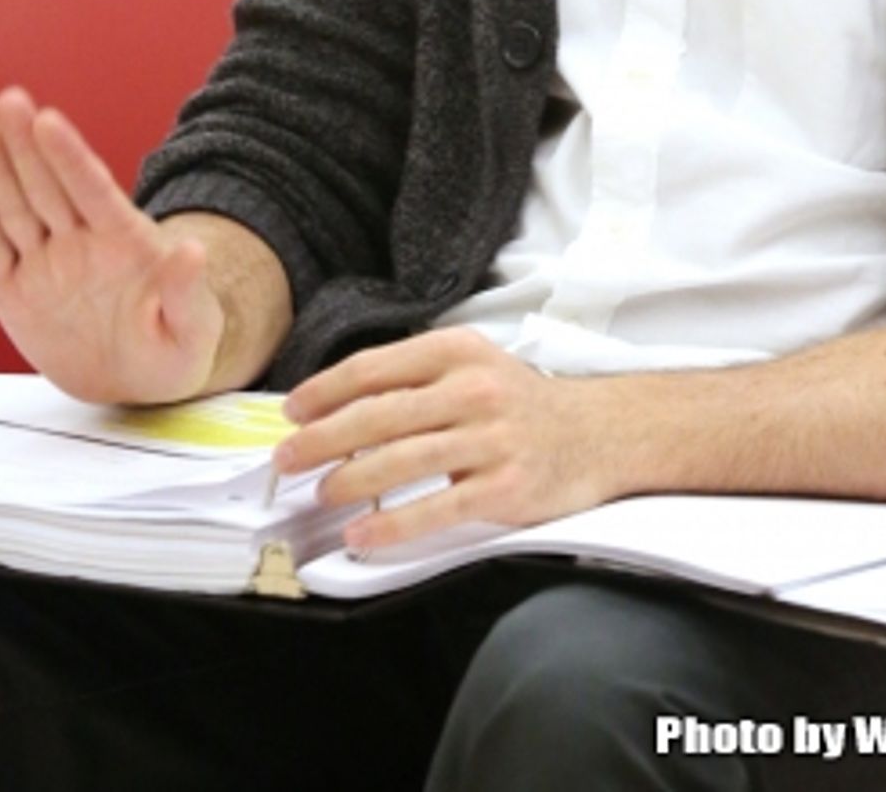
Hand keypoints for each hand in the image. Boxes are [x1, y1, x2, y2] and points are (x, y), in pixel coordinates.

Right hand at [0, 89, 223, 403]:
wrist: (140, 380)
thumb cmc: (175, 348)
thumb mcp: (193, 327)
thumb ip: (187, 291)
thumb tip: (193, 251)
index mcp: (125, 241)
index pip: (93, 190)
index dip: (70, 156)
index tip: (49, 120)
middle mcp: (81, 241)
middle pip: (48, 187)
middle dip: (26, 146)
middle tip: (11, 100)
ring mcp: (46, 262)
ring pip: (13, 209)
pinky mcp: (17, 289)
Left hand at [276, 330, 610, 551]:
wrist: (598, 432)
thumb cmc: (520, 403)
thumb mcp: (474, 367)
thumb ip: (416, 380)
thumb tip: (337, 408)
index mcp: (459, 351)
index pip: (376, 367)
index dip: (326, 391)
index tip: (293, 411)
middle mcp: (474, 389)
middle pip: (380, 414)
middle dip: (322, 439)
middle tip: (288, 459)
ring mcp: (491, 438)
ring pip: (402, 460)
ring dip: (349, 481)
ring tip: (320, 495)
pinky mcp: (504, 486)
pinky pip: (435, 508)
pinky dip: (391, 525)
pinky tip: (362, 534)